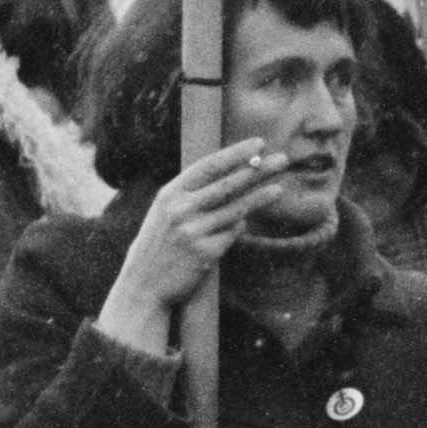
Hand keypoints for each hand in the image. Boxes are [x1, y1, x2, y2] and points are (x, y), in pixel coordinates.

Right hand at [102, 142, 291, 353]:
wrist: (144, 284)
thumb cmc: (160, 243)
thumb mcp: (166, 211)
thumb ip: (191, 193)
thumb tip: (231, 174)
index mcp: (170, 194)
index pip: (208, 166)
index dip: (235, 153)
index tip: (259, 143)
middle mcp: (181, 210)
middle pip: (228, 184)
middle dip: (258, 170)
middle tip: (283, 159)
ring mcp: (193, 232)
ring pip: (236, 210)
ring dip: (260, 198)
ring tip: (280, 189)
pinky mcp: (205, 253)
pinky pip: (232, 233)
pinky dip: (237, 227)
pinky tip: (239, 224)